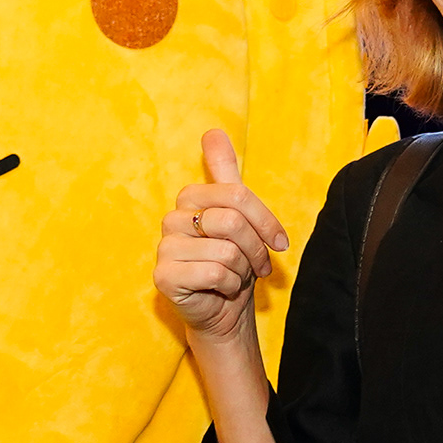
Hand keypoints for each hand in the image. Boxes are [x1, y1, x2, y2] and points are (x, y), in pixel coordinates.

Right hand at [155, 128, 289, 341]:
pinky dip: (229, 286)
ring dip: (242, 270)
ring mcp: (164, 248)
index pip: (238, 195)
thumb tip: (213, 131)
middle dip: (255, 248)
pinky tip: (221, 290)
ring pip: (226, 251)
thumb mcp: (236, 215)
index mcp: (189, 198)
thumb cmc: (232, 263)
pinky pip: (214, 273)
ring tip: (236, 277)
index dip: (265, 221)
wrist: (222, 311)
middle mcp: (171, 219)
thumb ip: (224, 173)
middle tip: (258, 266)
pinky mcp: (163, 276)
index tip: (278, 243)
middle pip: (232, 221)